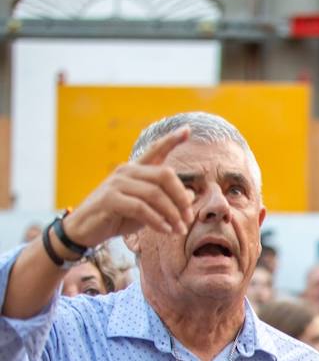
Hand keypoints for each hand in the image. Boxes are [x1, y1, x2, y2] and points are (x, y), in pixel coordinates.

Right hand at [62, 126, 194, 246]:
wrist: (86, 229)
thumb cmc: (119, 217)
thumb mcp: (148, 208)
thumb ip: (166, 200)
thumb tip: (190, 194)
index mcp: (136, 169)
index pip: (155, 150)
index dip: (171, 140)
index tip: (187, 129)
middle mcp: (127, 171)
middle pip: (165, 175)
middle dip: (181, 198)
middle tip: (189, 218)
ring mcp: (117, 183)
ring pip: (155, 194)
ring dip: (172, 214)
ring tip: (179, 230)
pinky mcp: (110, 198)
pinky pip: (141, 208)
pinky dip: (157, 221)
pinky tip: (165, 231)